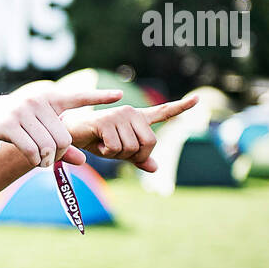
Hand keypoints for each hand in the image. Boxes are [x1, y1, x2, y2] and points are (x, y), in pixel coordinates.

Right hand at [0, 89, 124, 168]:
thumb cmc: (14, 122)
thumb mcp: (38, 127)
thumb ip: (61, 141)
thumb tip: (83, 161)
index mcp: (48, 98)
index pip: (78, 97)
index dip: (99, 97)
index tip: (120, 96)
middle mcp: (37, 101)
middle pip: (63, 136)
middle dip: (61, 152)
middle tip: (53, 158)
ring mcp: (23, 112)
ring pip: (48, 144)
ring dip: (48, 159)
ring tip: (43, 161)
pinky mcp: (9, 125)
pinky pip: (32, 149)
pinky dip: (36, 160)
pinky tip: (35, 161)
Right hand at [63, 94, 198, 172]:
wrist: (69, 134)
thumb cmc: (95, 141)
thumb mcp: (119, 152)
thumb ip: (137, 158)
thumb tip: (155, 168)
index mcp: (137, 119)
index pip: (163, 112)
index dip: (181, 107)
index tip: (198, 99)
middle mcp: (131, 112)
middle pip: (150, 143)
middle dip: (134, 155)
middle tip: (115, 150)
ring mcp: (119, 114)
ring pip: (132, 148)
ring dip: (116, 154)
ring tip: (102, 143)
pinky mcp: (107, 120)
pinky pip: (116, 148)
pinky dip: (105, 152)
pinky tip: (96, 142)